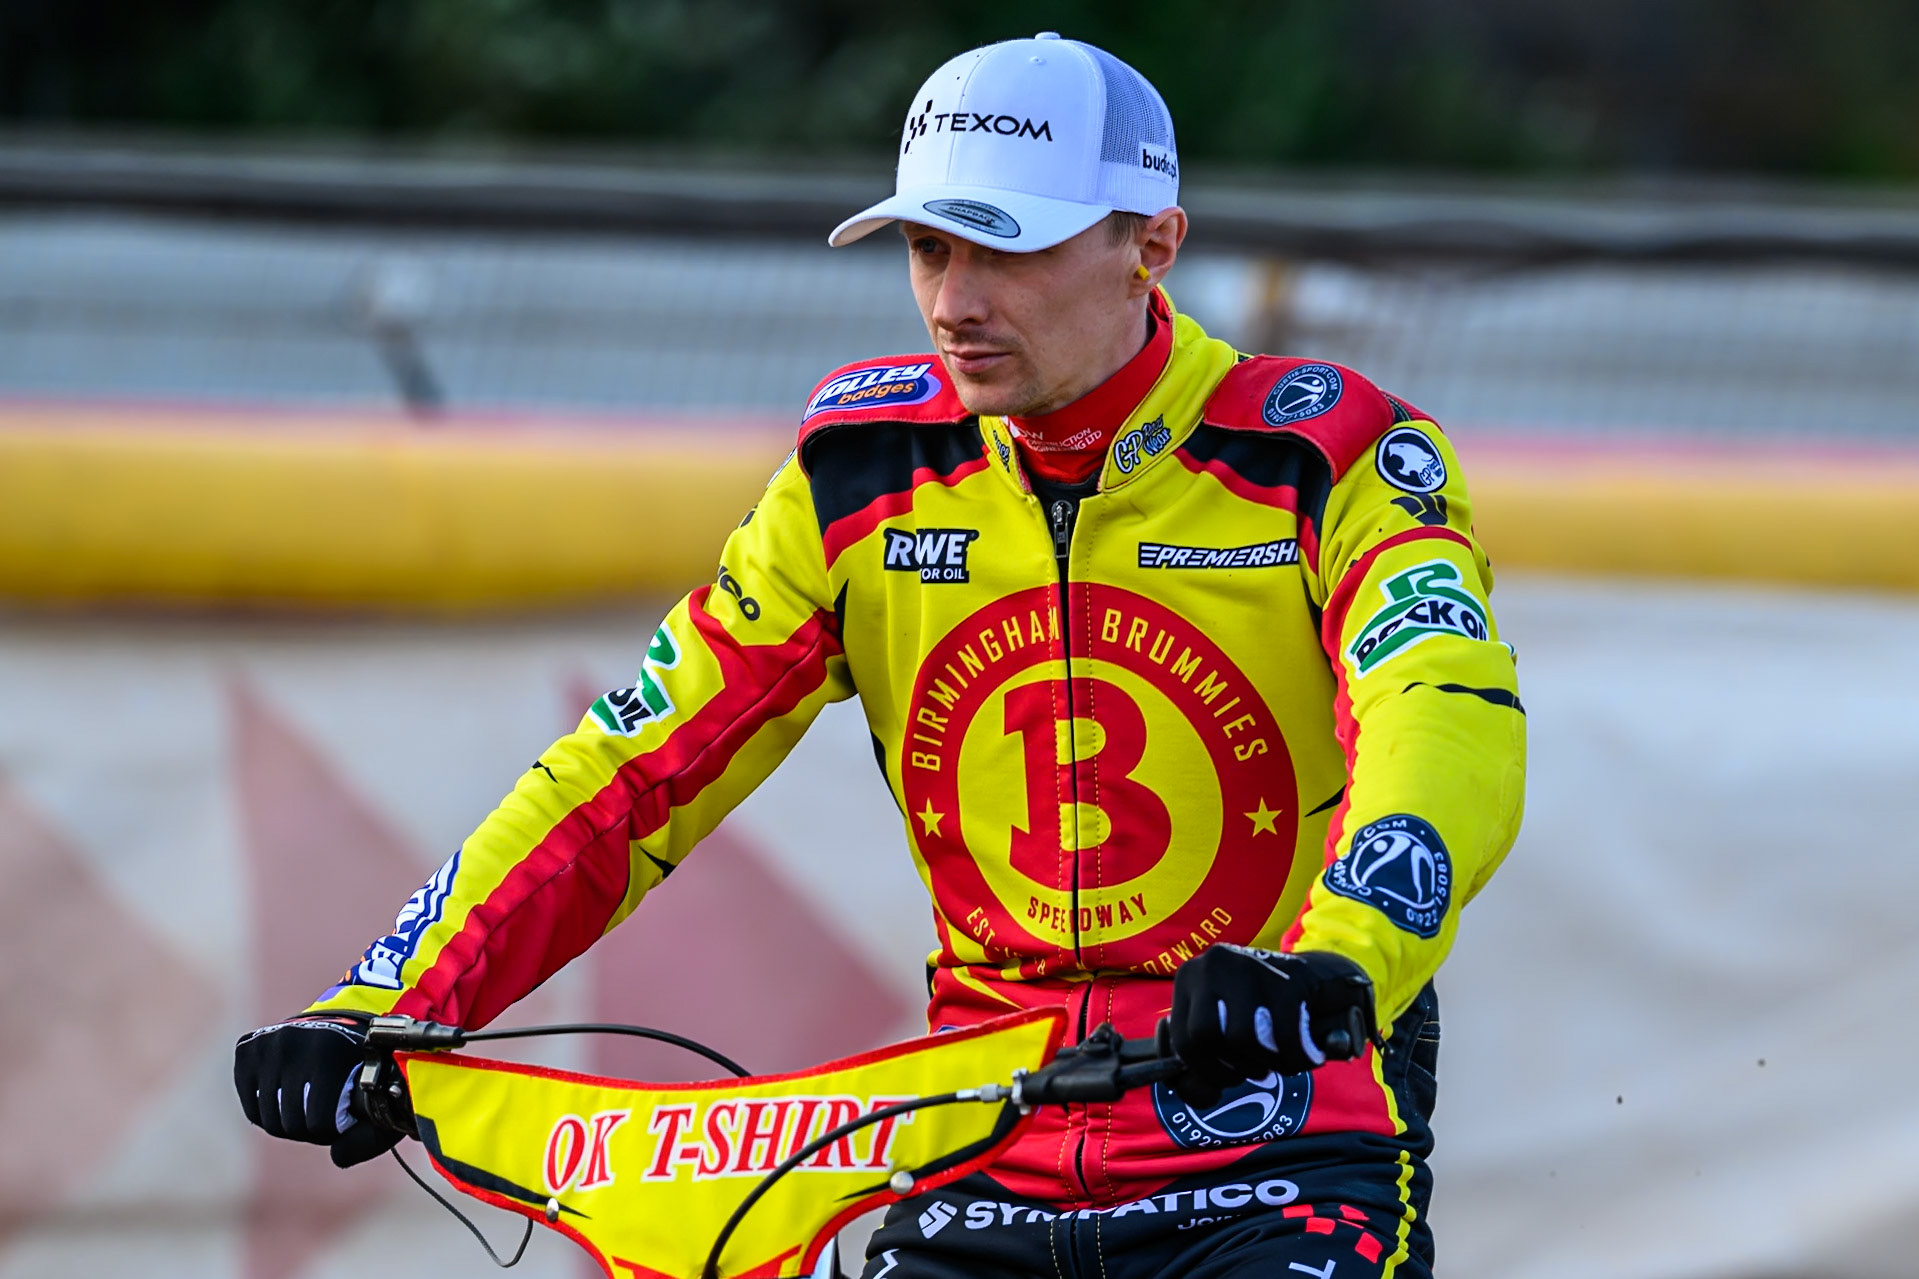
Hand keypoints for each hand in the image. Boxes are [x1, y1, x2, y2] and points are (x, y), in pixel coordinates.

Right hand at [233, 1016, 400, 1167]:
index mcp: (330, 1049)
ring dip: (290, 1124)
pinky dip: (269, 1113)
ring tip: (309, 1110)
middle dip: (310, 1130)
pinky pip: (251, 1108)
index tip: (342, 1121)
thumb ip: (371, 1134)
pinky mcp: (247, 1048)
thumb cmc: (368, 1063)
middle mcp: (293, 1041)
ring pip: (269, 1120)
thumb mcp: (382, 1092)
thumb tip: (338, 1158)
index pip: (319, 1123)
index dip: (332, 1132)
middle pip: (291, 1125)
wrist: (348, 1020)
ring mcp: (267, 1043)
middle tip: (325, 1118)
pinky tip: (288, 1100)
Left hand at [1168, 947, 1376, 1105]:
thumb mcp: (1222, 1037)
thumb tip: (1202, 1094)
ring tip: (1278, 1061)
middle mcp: (1212, 963)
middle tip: (1255, 1071)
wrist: (1318, 979)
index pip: (1182, 1039)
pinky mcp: (1287, 978)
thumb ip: (1201, 1074)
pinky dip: (1296, 1060)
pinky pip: (1284, 1038)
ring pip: (1241, 1038)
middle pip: (1205, 1036)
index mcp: (1189, 977)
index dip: (1205, 1071)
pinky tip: (1305, 1057)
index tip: (1229, 1076)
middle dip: (1231, 1067)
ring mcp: (1249, 965)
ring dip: (1265, 1064)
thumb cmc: (1262, 1017)